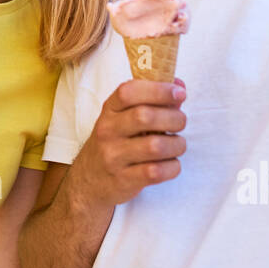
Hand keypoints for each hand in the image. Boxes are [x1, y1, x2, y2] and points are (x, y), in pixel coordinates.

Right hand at [71, 78, 187, 207]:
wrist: (88, 181)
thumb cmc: (114, 143)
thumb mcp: (123, 118)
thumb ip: (151, 101)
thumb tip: (179, 87)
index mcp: (109, 110)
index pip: (129, 92)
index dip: (159, 89)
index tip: (179, 93)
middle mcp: (108, 131)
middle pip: (145, 117)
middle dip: (174, 118)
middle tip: (180, 123)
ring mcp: (113, 157)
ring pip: (155, 146)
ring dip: (176, 144)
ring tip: (177, 145)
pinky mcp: (123, 180)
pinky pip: (156, 172)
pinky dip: (172, 167)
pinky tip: (170, 163)